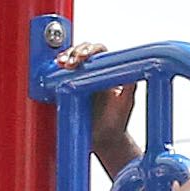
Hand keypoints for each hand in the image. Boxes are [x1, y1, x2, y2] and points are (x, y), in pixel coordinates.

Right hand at [59, 41, 140, 170]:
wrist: (104, 141)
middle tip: (71, 62)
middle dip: (75, 52)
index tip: (84, 57)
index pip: (98, 52)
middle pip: (82, 52)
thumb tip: (137, 69)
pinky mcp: (65, 89)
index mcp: (107, 71)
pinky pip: (58, 76)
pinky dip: (54, 71)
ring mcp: (77, 80)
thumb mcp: (125, 103)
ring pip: (69, 60)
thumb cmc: (116, 121)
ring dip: (64, 58)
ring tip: (62, 63)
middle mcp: (92, 72)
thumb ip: (129, 86)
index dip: (90, 50)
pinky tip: (53, 71)